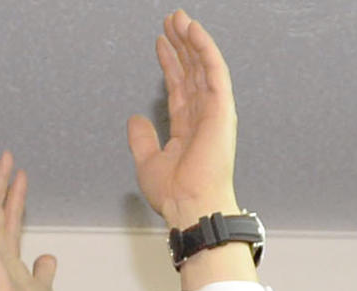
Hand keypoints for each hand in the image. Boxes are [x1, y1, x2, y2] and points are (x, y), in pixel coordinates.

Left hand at [127, 11, 238, 230]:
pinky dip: (204, 49)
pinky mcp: (222, 108)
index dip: (170, 64)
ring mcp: (214, 111)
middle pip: (191, 71)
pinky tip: (192, 30)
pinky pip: (214, 70)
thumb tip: (135, 118)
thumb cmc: (174, 195)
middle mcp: (203, 116)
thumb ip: (141, 139)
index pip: (179, 87)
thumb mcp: (147, 163)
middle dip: (181, 45)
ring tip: (178, 18)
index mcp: (187, 129)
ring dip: (191, 40)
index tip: (161, 43)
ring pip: (202, 65)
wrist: (189, 206)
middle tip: (170, 20)